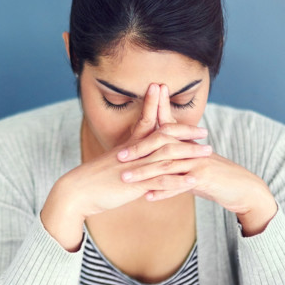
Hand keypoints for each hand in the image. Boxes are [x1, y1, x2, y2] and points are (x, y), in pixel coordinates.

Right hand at [41, 84, 209, 249]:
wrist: (76, 191)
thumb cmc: (92, 180)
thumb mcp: (111, 165)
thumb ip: (126, 161)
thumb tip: (133, 159)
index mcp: (127, 147)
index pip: (146, 122)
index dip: (157, 108)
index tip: (165, 93)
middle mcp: (133, 154)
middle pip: (163, 136)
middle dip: (185, 132)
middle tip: (204, 130)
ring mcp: (135, 168)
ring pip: (167, 157)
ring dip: (189, 154)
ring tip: (207, 153)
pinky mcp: (135, 185)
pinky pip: (161, 182)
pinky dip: (178, 180)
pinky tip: (193, 180)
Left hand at [116, 99, 277, 235]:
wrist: (243, 189)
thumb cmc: (216, 176)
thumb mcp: (194, 163)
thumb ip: (175, 159)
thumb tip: (155, 159)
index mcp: (187, 143)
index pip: (164, 128)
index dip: (145, 127)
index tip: (126, 128)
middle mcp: (191, 149)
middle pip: (161, 144)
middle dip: (138, 150)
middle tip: (119, 156)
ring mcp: (197, 162)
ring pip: (167, 165)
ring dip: (144, 172)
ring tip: (126, 178)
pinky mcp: (203, 178)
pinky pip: (180, 185)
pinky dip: (163, 191)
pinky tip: (148, 197)